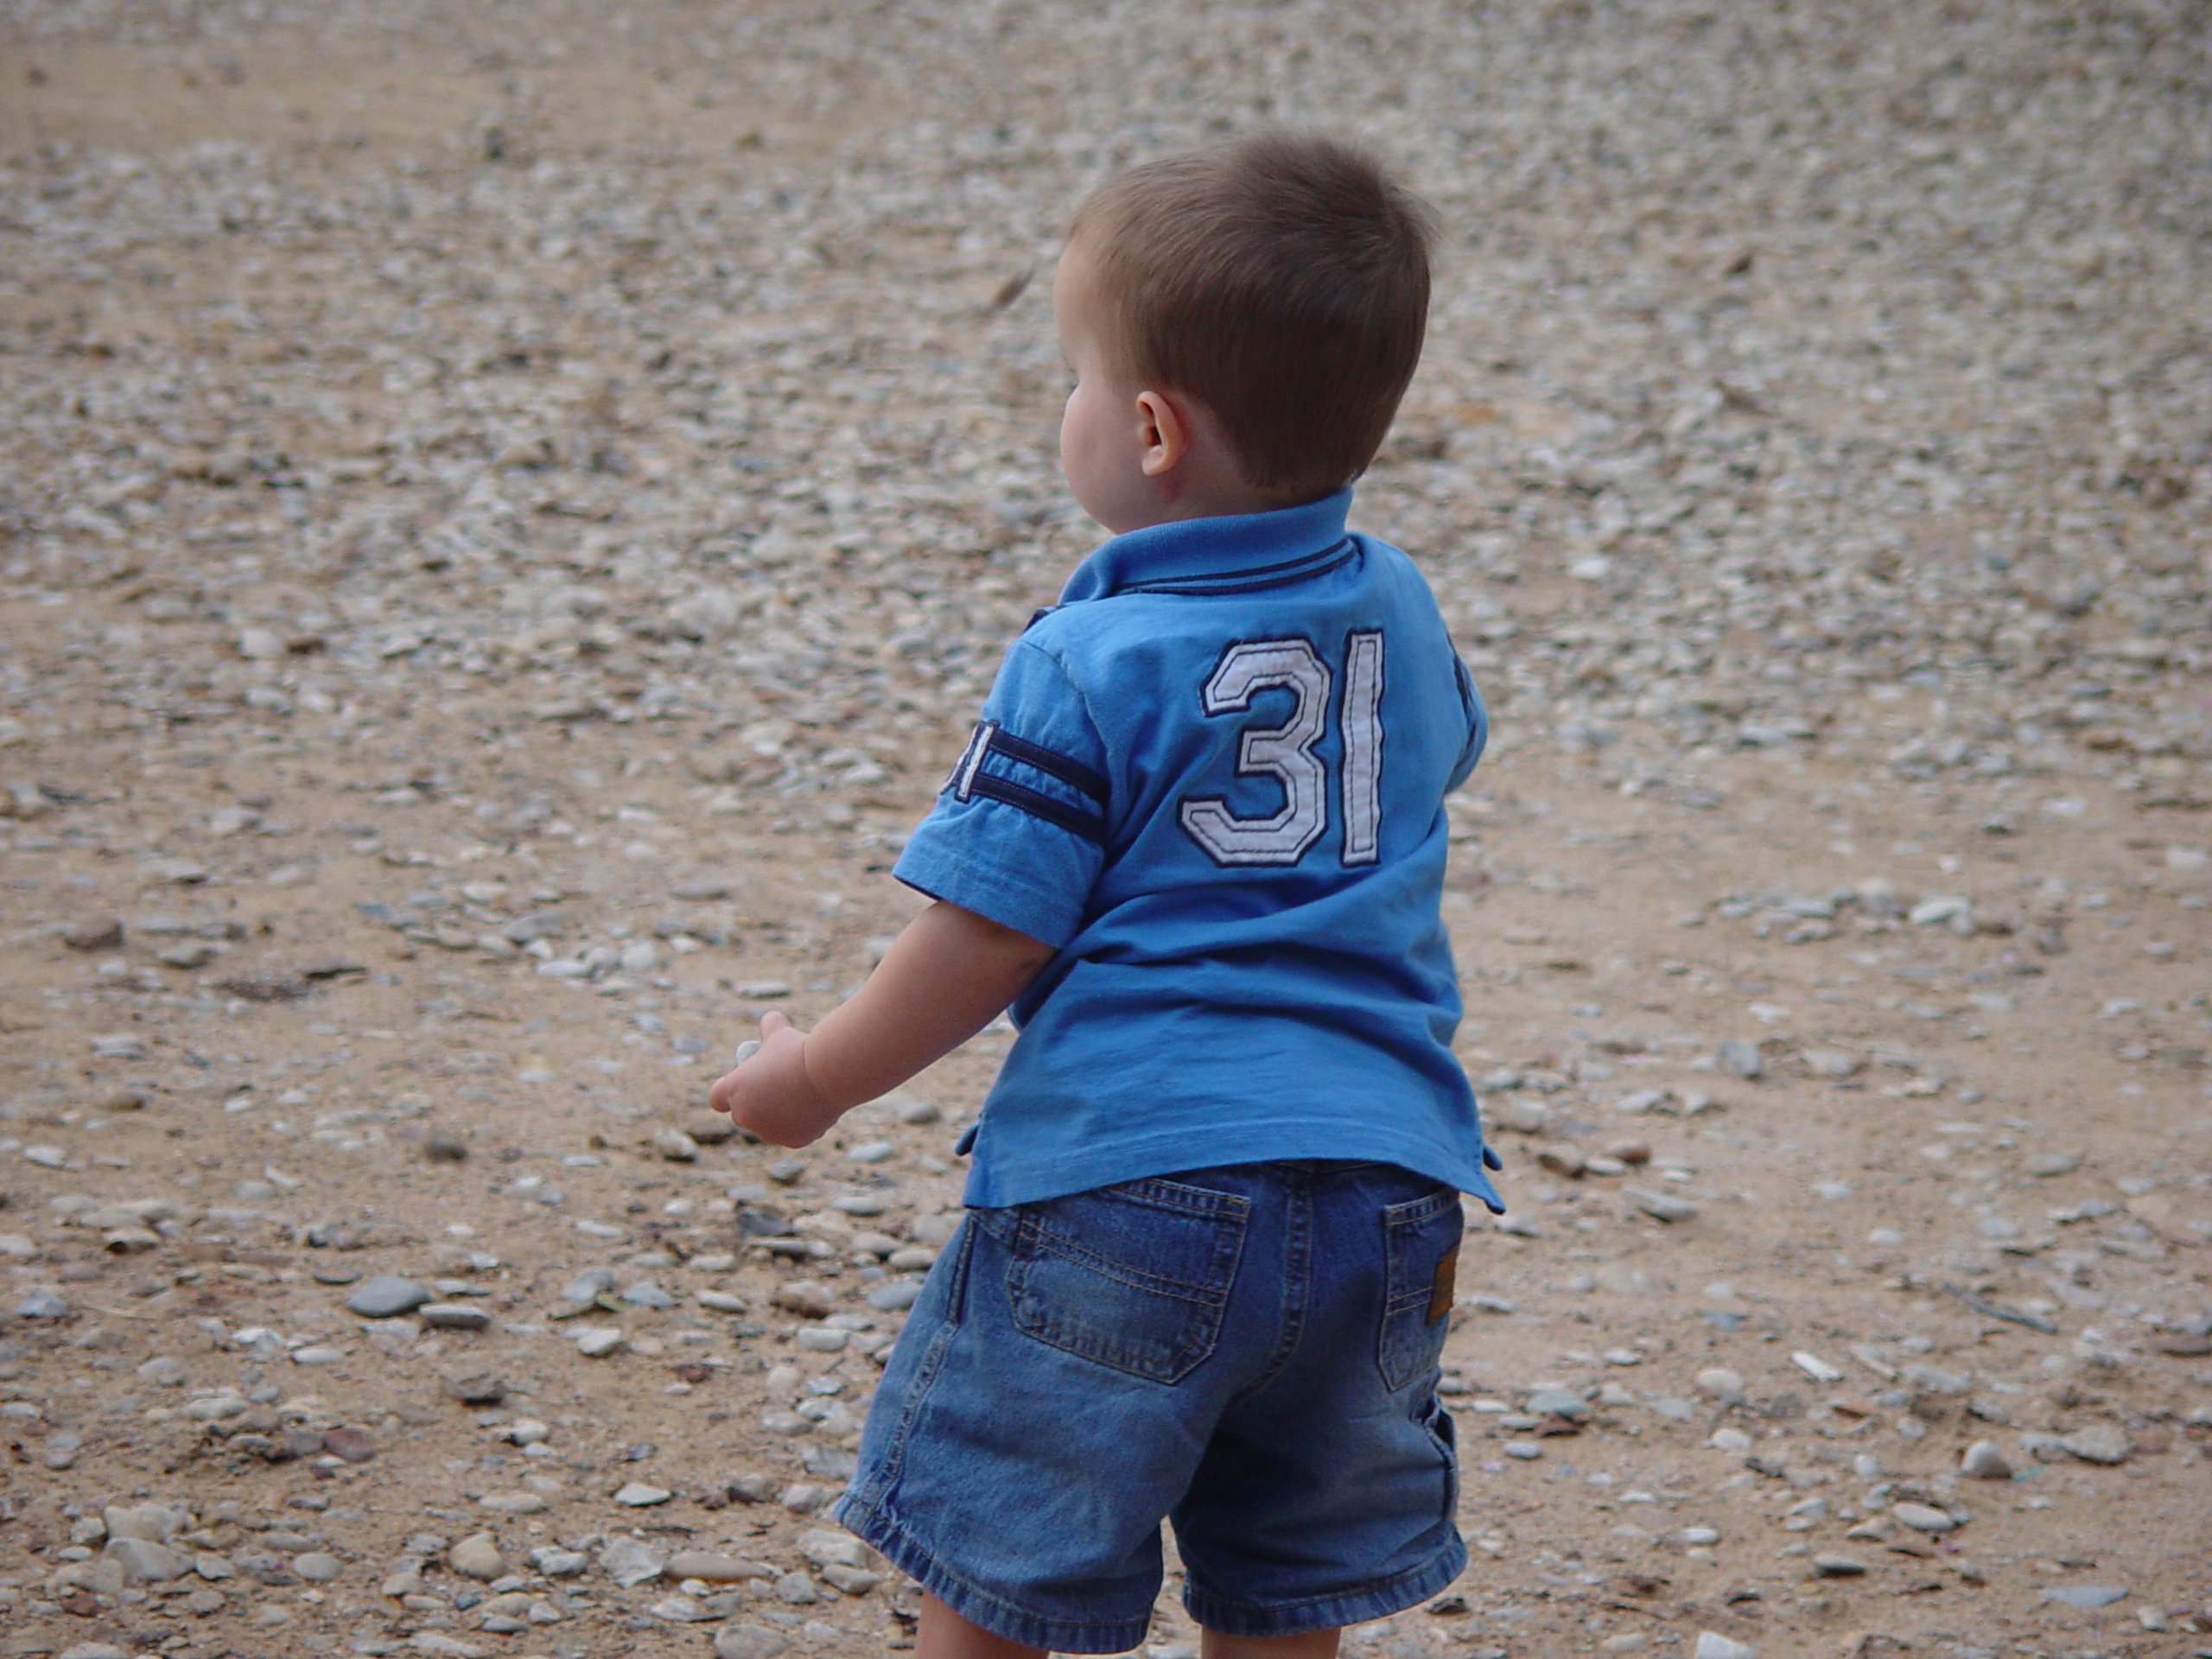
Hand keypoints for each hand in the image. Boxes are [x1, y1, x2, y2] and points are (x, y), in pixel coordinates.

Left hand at [708, 1010, 841, 1147]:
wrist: (829, 1072)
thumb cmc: (800, 1050)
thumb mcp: (781, 1032)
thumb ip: (770, 1026)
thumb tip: (771, 1020)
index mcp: (734, 1089)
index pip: (717, 1098)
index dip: (728, 1092)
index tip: (743, 1084)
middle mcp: (746, 1115)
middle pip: (742, 1116)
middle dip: (753, 1107)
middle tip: (772, 1091)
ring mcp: (769, 1132)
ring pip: (769, 1127)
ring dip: (775, 1119)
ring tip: (792, 1101)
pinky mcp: (793, 1141)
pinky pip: (794, 1134)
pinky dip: (801, 1125)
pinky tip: (810, 1111)